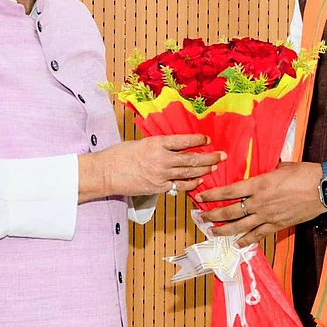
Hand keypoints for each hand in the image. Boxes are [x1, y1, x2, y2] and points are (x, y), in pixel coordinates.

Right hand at [79, 134, 224, 199]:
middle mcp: (161, 159)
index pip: (183, 141)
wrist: (105, 173)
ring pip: (188, 173)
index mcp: (156, 143)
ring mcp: (161, 175)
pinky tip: (198, 181)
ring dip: (204, 170)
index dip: (198, 140)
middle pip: (191, 158)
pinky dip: (190, 183)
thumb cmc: (119, 155)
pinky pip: (179, 186)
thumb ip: (158, 145)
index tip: (208, 138)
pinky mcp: (158, 188)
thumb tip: (173, 146)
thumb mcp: (140, 143)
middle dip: (209, 157)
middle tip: (221, 155)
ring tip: (215, 167)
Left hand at [196, 162, 326, 247]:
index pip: (229, 191)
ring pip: (240, 226)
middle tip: (200, 218)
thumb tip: (260, 170)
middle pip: (230, 211)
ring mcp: (268, 215)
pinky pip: (258, 234)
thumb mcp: (281, 167)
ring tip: (213, 232)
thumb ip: (266, 171)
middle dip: (213, 215)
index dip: (213, 195)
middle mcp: (259, 202)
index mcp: (259, 184)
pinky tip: (238, 244)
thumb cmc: (304, 173)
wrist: (323, 188)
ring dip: (224, 230)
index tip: (200, 198)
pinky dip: (246, 240)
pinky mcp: (278, 225)